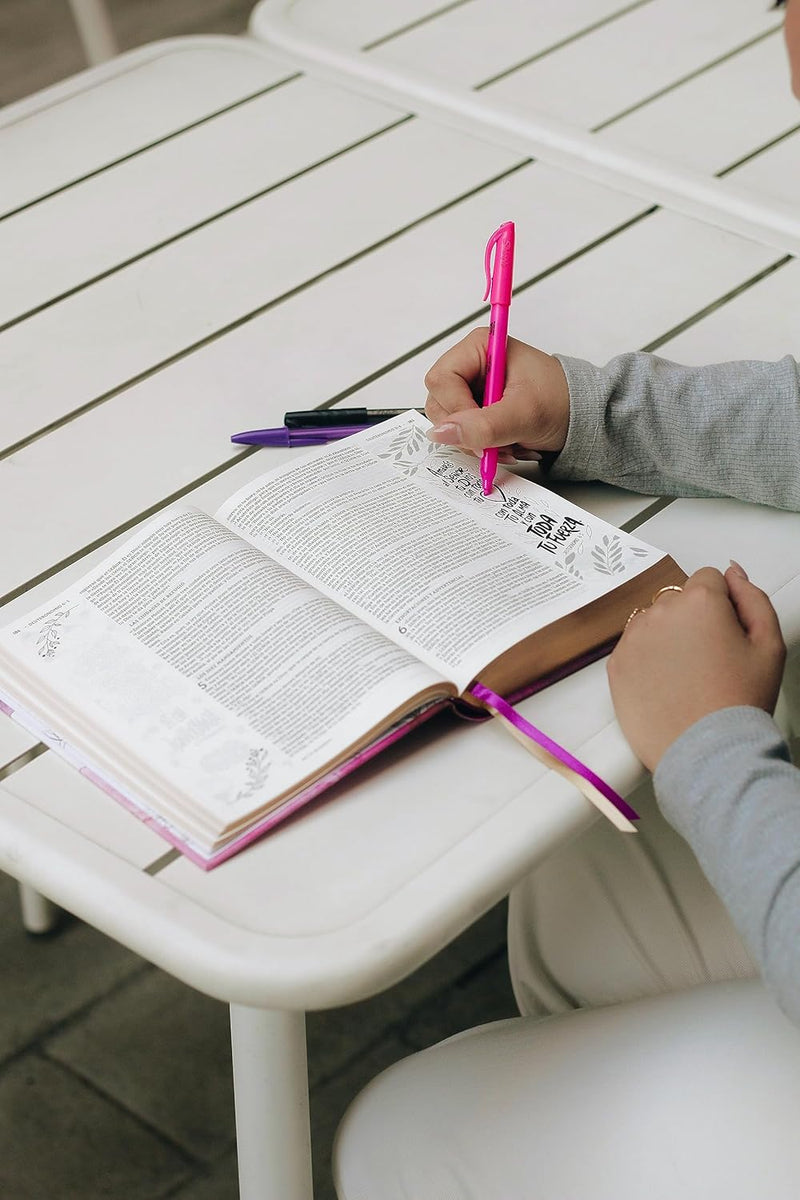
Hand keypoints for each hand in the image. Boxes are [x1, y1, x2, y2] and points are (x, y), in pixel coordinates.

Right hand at [423, 329, 569, 459]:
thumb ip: (482, 425)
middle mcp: (471, 365)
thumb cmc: (562, 401)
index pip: (441, 380)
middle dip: (468, 430)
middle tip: (497, 441)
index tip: (481, 430)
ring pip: (449, 423)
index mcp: (480, 347)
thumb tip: (440, 433)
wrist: (582, 416)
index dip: (456, 409)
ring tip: (508, 443)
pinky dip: (482, 446)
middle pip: (440, 403)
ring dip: (477, 442)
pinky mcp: (476, 408)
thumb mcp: (523, 414)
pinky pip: (462, 433)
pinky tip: (505, 444)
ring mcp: (472, 388)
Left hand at [608, 563, 785, 771]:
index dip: (722, 605)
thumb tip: (733, 573)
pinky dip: (647, 659)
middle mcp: (660, 612)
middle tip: (709, 659)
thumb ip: (752, 598)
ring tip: (686, 675)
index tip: (726, 633)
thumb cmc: (740, 701)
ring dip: (667, 636)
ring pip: (653, 621)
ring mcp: (633, 638)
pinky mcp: (615, 664)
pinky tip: (666, 684)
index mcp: (700, 601)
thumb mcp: (769, 644)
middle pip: (678, 599)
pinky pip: (633, 647)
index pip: (709, 578)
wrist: (706, 752)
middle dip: (693, 619)